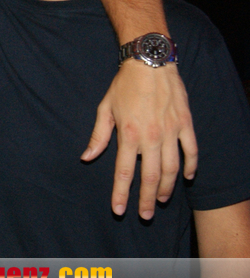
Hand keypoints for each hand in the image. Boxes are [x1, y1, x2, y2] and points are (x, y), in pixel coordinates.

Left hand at [83, 62, 196, 218]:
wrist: (150, 63)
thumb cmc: (124, 85)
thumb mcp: (105, 108)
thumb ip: (98, 136)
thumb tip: (86, 157)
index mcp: (127, 133)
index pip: (123, 171)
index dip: (120, 193)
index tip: (119, 209)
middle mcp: (150, 136)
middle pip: (149, 177)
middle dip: (146, 199)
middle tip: (144, 215)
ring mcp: (170, 131)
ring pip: (171, 168)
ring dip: (166, 187)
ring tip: (160, 200)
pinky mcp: (185, 124)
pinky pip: (191, 151)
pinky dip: (190, 166)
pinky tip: (186, 177)